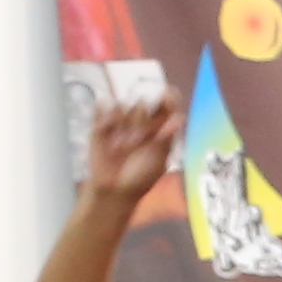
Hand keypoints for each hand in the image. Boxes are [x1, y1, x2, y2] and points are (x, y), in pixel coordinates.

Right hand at [77, 90, 174, 207]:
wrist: (115, 189)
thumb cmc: (141, 177)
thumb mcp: (159, 160)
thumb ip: (166, 138)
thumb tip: (180, 118)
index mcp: (159, 129)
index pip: (165, 107)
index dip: (168, 98)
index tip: (168, 92)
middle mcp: (140, 121)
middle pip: (143, 104)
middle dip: (142, 120)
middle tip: (138, 140)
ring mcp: (120, 121)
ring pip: (124, 105)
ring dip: (124, 123)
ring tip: (122, 146)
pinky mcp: (101, 123)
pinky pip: (104, 106)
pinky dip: (106, 115)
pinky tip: (106, 129)